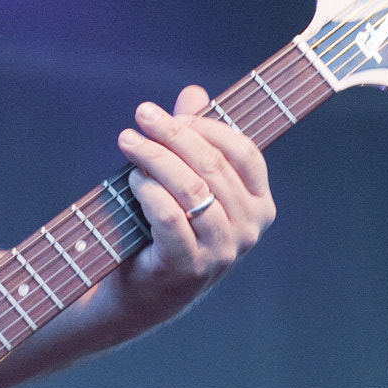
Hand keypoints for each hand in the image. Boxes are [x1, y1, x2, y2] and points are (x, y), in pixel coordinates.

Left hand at [115, 85, 274, 315]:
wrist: (143, 294)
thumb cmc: (167, 231)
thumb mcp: (185, 183)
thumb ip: (193, 139)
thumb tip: (194, 93)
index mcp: (259, 204)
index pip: (243, 152)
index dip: (207, 126)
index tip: (171, 113)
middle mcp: (249, 229)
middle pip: (212, 165)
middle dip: (172, 134)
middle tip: (141, 116)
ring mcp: (222, 251)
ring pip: (192, 189)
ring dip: (156, 158)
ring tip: (129, 143)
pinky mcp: (188, 266)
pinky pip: (169, 217)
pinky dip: (149, 192)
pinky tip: (133, 180)